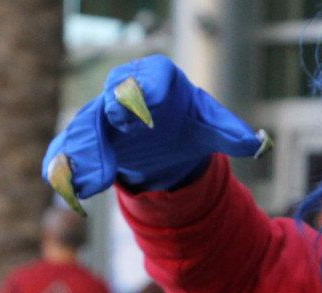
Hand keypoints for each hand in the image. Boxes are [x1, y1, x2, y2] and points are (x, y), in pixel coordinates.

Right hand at [43, 55, 269, 211]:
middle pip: (111, 101)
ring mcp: (102, 112)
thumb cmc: (189, 124)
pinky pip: (67, 145)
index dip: (143, 91)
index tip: (142, 116)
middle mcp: (126, 89)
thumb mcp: (211, 129)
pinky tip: (64, 185)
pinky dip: (62, 163)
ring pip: (85, 126)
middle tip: (110, 156)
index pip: (149, 77)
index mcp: (158, 78)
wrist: (164, 138)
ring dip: (82, 154)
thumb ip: (231, 133)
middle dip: (107, 126)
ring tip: (86, 183)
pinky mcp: (87, 135)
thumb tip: (258, 144)